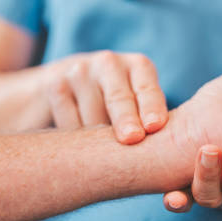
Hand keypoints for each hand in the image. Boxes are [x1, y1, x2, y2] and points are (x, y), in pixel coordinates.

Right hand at [43, 51, 167, 143]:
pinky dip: (74, 138)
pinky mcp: (56, 84)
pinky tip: (79, 147)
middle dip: (126, 119)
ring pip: (92, 114)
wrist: (65, 86)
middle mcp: (110, 63)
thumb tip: (164, 153)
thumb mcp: (136, 102)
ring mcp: (80, 71)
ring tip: (104, 157)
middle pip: (119, 98)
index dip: (152, 107)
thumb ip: (150, 120)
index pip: (147, 88)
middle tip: (132, 138)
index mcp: (139, 66)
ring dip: (98, 140)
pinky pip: (68, 120)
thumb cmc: (115, 103)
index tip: (154, 126)